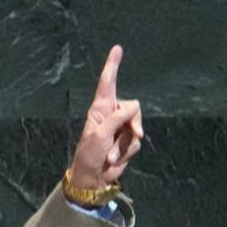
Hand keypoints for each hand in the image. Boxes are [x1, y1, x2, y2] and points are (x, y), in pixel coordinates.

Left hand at [69, 45, 142, 190]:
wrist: (93, 178)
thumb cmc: (89, 154)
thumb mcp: (100, 134)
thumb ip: (118, 117)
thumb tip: (134, 108)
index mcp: (100, 109)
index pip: (107, 83)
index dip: (112, 66)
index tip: (117, 49)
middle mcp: (111, 115)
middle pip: (133, 109)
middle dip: (131, 124)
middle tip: (120, 139)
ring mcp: (120, 128)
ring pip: (137, 128)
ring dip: (125, 145)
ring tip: (110, 154)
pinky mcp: (127, 141)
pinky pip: (137, 142)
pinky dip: (128, 152)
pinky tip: (115, 159)